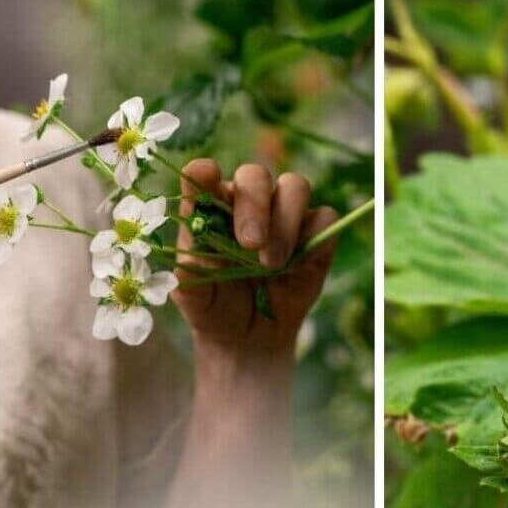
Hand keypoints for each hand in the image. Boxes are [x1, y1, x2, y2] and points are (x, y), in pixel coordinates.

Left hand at [170, 159, 337, 353]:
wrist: (250, 335)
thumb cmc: (215, 306)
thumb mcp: (197, 301)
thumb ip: (189, 282)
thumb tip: (183, 268)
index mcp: (210, 207)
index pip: (202, 177)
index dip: (203, 173)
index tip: (205, 174)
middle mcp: (247, 202)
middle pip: (255, 175)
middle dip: (255, 205)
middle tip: (250, 244)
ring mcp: (284, 213)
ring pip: (295, 186)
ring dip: (285, 222)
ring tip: (272, 264)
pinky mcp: (315, 232)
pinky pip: (324, 218)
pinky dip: (314, 239)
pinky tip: (296, 267)